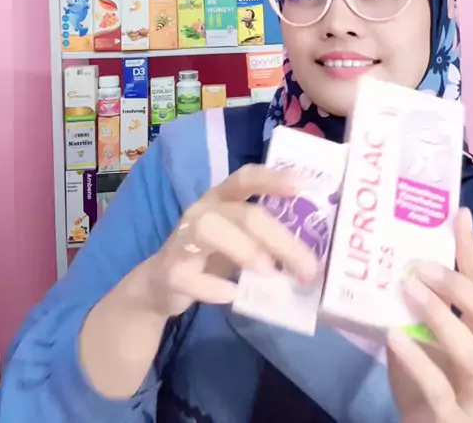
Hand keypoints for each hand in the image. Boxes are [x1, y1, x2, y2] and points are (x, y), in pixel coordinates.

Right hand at [137, 164, 318, 318]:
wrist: (160, 284)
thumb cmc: (210, 256)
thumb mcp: (239, 241)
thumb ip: (267, 242)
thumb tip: (312, 259)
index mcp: (222, 198)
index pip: (246, 177)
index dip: (273, 178)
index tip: (303, 186)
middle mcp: (202, 210)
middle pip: (243, 213)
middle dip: (279, 238)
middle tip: (307, 268)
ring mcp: (182, 239)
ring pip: (209, 229)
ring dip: (243, 249)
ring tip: (268, 272)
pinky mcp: (170, 271)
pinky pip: (189, 274)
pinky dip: (213, 286)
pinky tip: (232, 295)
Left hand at [387, 208, 472, 422]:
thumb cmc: (429, 390)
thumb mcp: (428, 346)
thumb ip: (424, 312)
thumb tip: (401, 263)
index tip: (459, 216)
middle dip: (458, 286)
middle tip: (419, 265)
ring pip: (471, 352)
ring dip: (439, 317)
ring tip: (408, 290)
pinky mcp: (457, 421)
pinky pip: (439, 388)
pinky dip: (417, 359)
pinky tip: (395, 336)